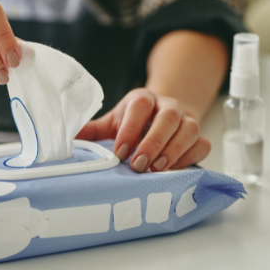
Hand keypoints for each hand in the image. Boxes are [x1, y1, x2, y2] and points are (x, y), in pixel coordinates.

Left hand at [76, 88, 210, 171]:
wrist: (161, 116)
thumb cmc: (134, 122)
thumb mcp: (112, 122)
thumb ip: (92, 130)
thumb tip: (67, 139)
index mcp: (142, 99)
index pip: (139, 106)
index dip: (130, 129)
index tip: (120, 152)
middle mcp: (168, 106)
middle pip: (168, 117)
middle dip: (153, 142)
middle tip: (139, 164)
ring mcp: (187, 120)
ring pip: (189, 130)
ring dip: (173, 151)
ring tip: (156, 169)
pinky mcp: (199, 136)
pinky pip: (201, 145)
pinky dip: (189, 159)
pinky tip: (173, 170)